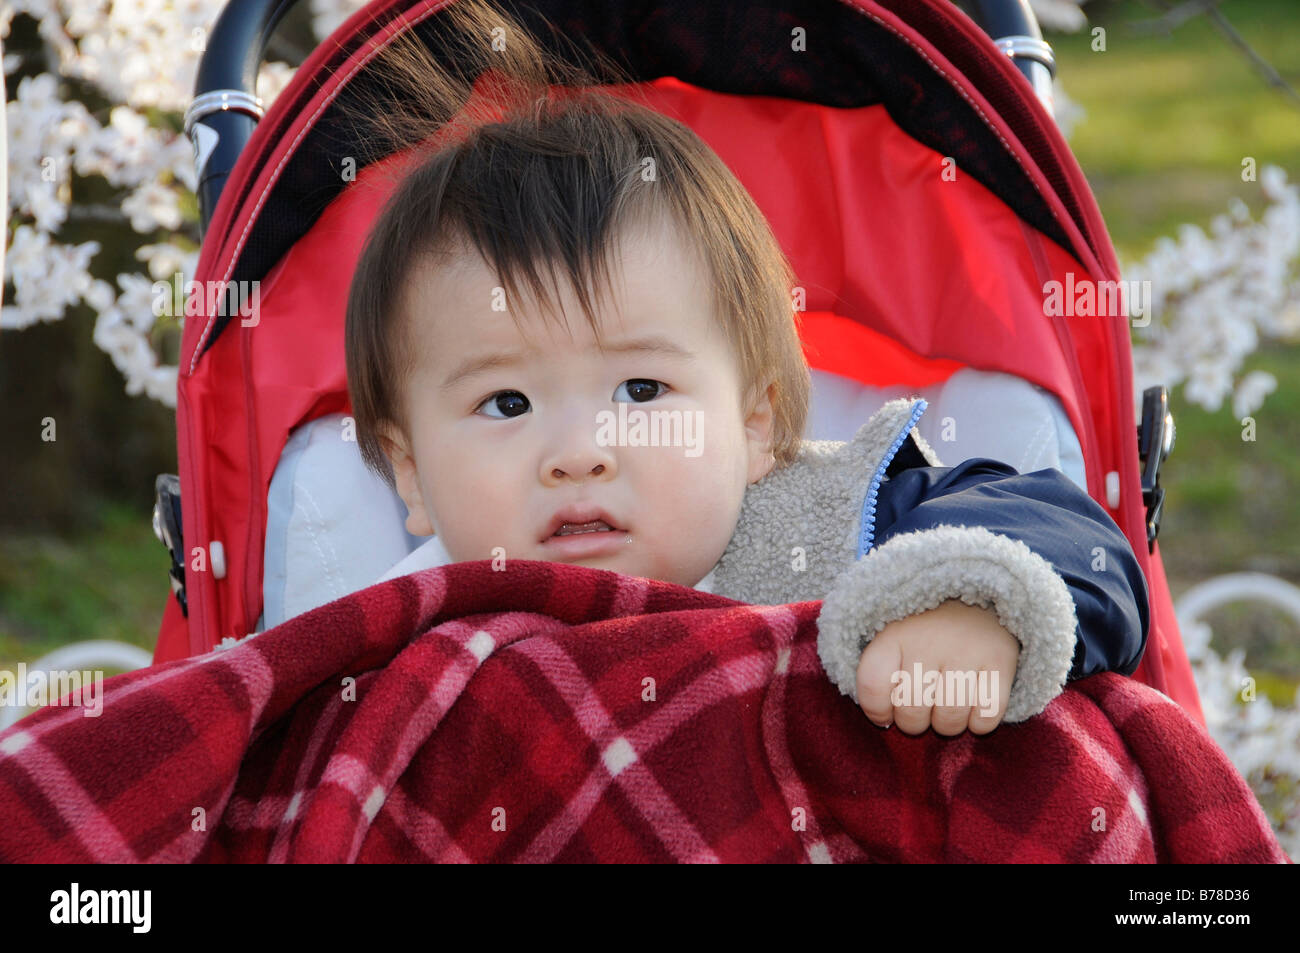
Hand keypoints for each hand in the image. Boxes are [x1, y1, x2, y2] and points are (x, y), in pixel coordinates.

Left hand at [855, 599, 1019, 735]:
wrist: (976, 594)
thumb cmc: (926, 630)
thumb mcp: (892, 636)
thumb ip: (879, 673)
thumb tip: (882, 719)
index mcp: (895, 634)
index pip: (872, 684)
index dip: (876, 710)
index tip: (885, 714)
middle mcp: (928, 641)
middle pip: (912, 710)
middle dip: (914, 723)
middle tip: (921, 712)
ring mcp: (966, 650)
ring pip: (949, 717)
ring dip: (947, 725)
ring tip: (946, 711)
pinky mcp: (1000, 660)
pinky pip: (987, 714)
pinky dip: (980, 723)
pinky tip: (974, 710)